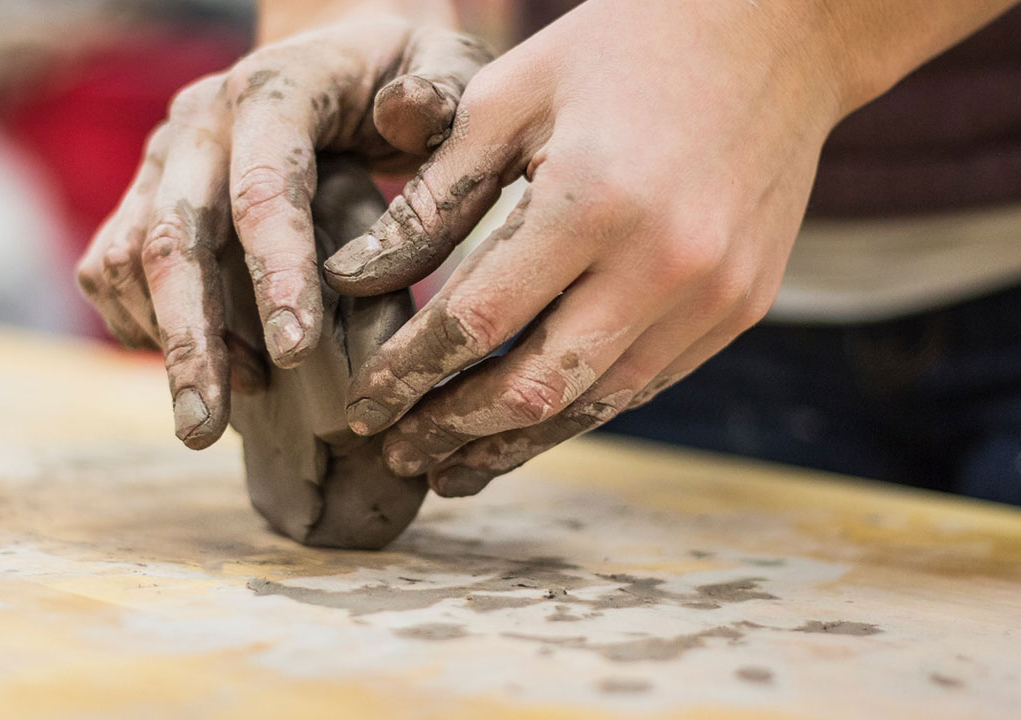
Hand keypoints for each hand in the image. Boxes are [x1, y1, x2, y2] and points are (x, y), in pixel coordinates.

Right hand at [75, 17, 490, 448]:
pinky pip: (111, 268)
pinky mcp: (141, 194)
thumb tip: (403, 116)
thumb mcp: (444, 62)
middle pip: (172, 236)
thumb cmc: (401, 72)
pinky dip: (141, 327)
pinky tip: (202, 365)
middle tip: (203, 429)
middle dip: (190, 340)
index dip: (276, 273)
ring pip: (127, 259)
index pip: (264, 187)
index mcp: (275, 91)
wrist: (335, 52)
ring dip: (167, 341)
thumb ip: (440, 91)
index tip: (297, 357)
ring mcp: (161, 159)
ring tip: (221, 409)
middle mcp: (200, 123)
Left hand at [324, 1, 850, 495]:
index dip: (407, 374)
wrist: (777, 32)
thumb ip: (433, 198)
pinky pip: (645, 383)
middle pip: (534, 386)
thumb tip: (353, 277)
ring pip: (594, 404)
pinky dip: (579, 410)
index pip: (476, 321)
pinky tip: (529, 422)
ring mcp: (714, 295)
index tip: (360, 406)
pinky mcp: (742, 307)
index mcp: (592, 200)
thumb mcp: (510, 96)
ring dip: (515, 443)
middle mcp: (664, 263)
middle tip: (396, 453)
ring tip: (451, 468)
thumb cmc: (624, 47)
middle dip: (452, 430)